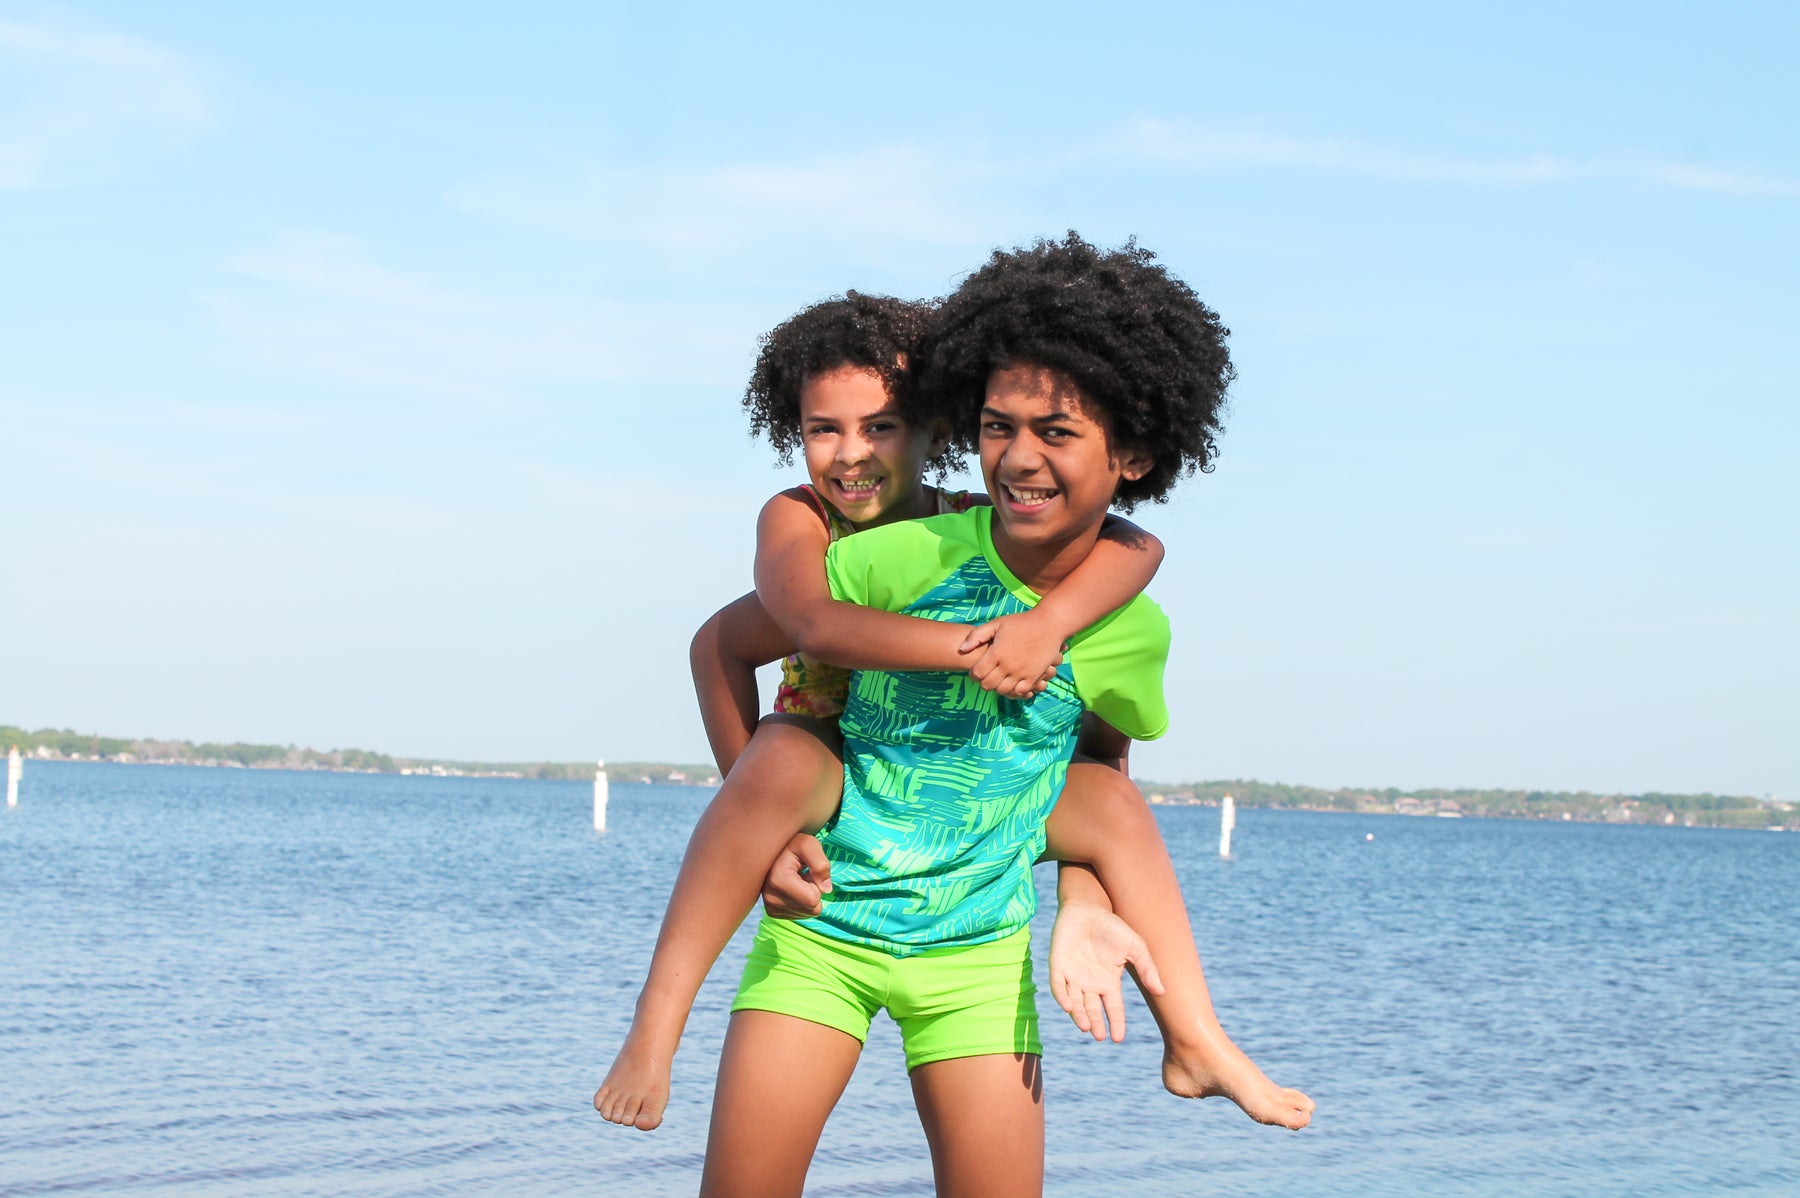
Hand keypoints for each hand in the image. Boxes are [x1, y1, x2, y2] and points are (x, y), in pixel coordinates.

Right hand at [761, 832, 831, 917]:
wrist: (775, 851)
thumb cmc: (794, 845)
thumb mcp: (810, 845)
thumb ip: (821, 864)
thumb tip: (826, 889)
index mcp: (778, 880)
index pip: (812, 900)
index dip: (817, 885)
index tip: (807, 872)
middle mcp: (770, 897)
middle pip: (810, 910)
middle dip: (813, 893)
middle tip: (803, 876)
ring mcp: (769, 907)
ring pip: (806, 914)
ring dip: (807, 898)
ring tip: (797, 881)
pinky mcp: (772, 912)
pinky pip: (798, 915)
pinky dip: (800, 903)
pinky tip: (792, 888)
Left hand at [958, 612, 1065, 698]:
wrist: (1048, 624)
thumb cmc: (1021, 623)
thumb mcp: (996, 624)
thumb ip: (977, 636)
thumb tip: (961, 649)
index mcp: (996, 652)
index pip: (976, 674)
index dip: (973, 674)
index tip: (977, 670)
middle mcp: (1007, 665)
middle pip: (987, 685)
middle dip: (984, 682)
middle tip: (987, 676)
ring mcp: (1021, 673)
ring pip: (1002, 691)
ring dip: (998, 687)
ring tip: (999, 679)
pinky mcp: (1034, 677)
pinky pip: (1019, 692)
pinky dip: (1014, 691)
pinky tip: (1013, 684)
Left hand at [1048, 900, 1164, 1041]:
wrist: (1088, 908)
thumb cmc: (1112, 927)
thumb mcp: (1135, 947)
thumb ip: (1147, 968)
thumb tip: (1161, 992)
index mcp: (1109, 983)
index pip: (1113, 1008)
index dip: (1116, 1023)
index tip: (1118, 1038)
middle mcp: (1091, 984)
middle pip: (1092, 1010)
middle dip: (1095, 1024)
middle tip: (1099, 1035)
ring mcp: (1073, 976)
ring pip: (1075, 1003)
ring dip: (1079, 1015)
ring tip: (1086, 1026)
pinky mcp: (1058, 966)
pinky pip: (1059, 986)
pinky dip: (1062, 996)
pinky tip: (1068, 1006)